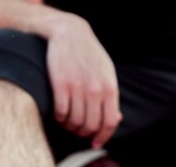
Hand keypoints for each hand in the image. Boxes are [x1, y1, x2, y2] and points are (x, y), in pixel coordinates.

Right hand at [46, 14, 121, 148]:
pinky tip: (59, 112)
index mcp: (109, 87)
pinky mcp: (60, 85)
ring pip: (74, 122)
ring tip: (67, 120)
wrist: (69, 33)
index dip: (102, 137)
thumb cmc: (89, 54)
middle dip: (83, 132)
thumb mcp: (106, 72)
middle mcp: (95, 89)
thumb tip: (116, 119)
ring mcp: (78, 87)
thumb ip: (110, 95)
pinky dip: (59, 118)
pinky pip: (60, 113)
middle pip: (90, 125)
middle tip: (76, 129)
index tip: (95, 143)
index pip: (109, 122)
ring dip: (69, 126)